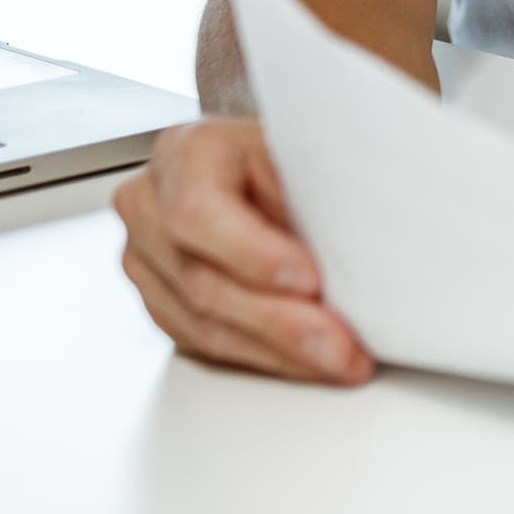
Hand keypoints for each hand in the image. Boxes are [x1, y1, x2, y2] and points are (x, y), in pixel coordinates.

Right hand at [112, 118, 372, 384]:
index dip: (253, 254)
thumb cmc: (285, 157)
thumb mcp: (304, 153)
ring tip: (336, 359)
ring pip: (203, 324)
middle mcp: (150, 207)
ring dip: (277, 351)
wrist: (261, 170)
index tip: (310, 280)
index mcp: (184, 153)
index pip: (198, 211)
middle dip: (279, 320)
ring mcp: (146, 261)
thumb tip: (367, 239)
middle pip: (202, 280)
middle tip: (338, 343)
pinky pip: (206, 345)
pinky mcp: (160, 303)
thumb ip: (316, 191)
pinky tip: (305, 361)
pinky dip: (263, 357)